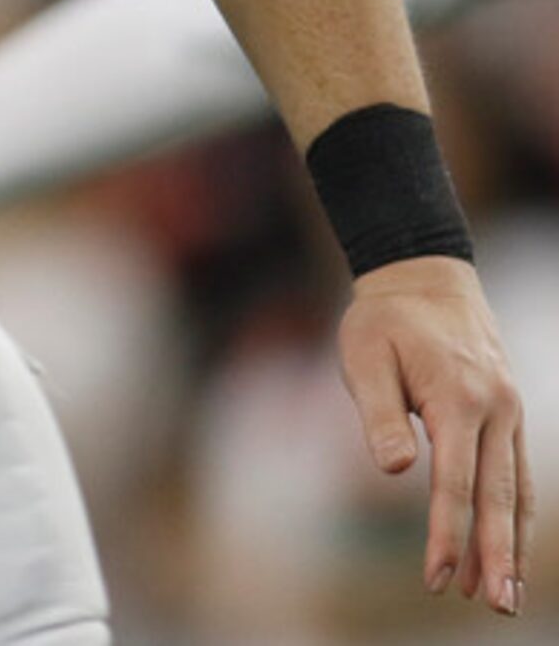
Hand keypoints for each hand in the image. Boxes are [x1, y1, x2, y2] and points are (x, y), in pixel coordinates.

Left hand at [340, 254, 530, 616]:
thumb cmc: (384, 321)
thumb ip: (379, 413)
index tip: (436, 577)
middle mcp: (495, 410)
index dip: (446, 535)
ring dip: (513, 544)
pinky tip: (509, 546)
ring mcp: (510, 412)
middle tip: (495, 604)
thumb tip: (397, 470)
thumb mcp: (364, 356)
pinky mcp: (509, 414)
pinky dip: (515, 513)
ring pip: (517, 490)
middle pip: (499, 497)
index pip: (454, 484)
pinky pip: (518, 472)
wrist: (425, 278)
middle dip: (497, 556)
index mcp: (459, 400)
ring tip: (503, 593)